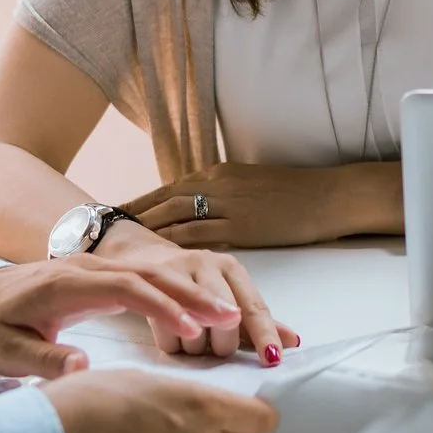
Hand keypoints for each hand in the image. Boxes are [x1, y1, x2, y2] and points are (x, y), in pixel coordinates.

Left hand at [0, 255, 241, 376]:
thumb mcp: (5, 350)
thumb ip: (43, 360)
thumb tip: (82, 369)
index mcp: (67, 282)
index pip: (125, 288)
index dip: (161, 308)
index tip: (192, 330)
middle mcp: (88, 268)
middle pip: (150, 276)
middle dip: (192, 297)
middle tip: (231, 319)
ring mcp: (97, 269)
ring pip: (153, 276)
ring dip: (192, 294)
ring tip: (230, 317)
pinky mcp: (101, 278)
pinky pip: (146, 282)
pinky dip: (176, 295)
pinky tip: (202, 314)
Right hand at [94, 222, 302, 360]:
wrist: (137, 256)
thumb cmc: (189, 283)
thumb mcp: (224, 295)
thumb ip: (255, 321)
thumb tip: (293, 341)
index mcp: (229, 267)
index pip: (253, 305)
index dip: (265, 334)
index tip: (273, 359)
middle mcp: (204, 263)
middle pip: (227, 319)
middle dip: (223, 344)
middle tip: (214, 348)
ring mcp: (173, 270)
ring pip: (196, 327)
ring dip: (197, 345)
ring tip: (192, 341)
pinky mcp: (140, 281)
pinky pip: (164, 331)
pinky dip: (172, 342)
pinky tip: (172, 338)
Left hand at [122, 162, 395, 251]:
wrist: (331, 194)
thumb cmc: (299, 193)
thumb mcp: (255, 186)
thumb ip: (228, 196)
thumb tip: (207, 210)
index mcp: (219, 174)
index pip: (171, 189)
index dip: (142, 201)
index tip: (115, 211)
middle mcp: (217, 185)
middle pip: (164, 200)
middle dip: (132, 215)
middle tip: (101, 228)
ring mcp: (228, 203)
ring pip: (175, 216)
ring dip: (145, 231)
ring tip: (117, 246)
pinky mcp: (241, 225)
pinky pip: (199, 236)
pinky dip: (173, 245)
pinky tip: (155, 259)